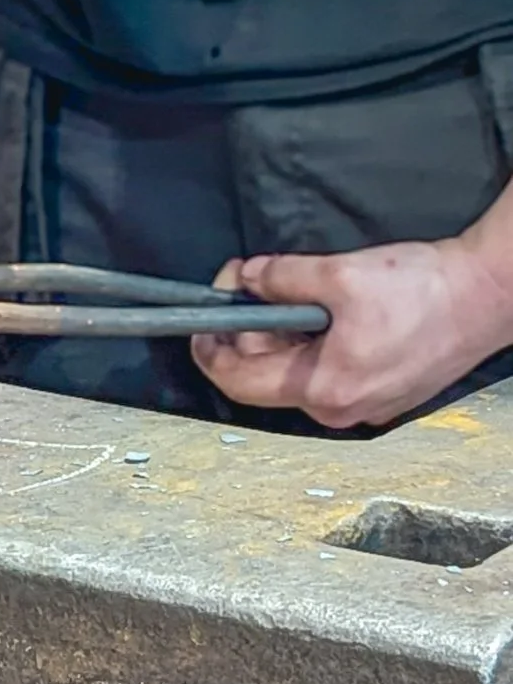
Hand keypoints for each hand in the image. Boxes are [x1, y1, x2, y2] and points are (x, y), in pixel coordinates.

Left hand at [192, 235, 512, 430]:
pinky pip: (324, 368)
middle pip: (264, 376)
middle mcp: (340, 408)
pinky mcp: (380, 388)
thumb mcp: (338, 275)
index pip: (238, 383)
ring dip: (278, 330)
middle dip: (245, 328)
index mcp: (325, 389)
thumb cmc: (422, 290)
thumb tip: (245, 278)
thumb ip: (279, 278)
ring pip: (295, 370)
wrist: (486, 295)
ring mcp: (363, 403)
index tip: (199, 317)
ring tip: (283, 285)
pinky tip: (318, 305)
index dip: (208, 349)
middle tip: (247, 280)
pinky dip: (308, 338)